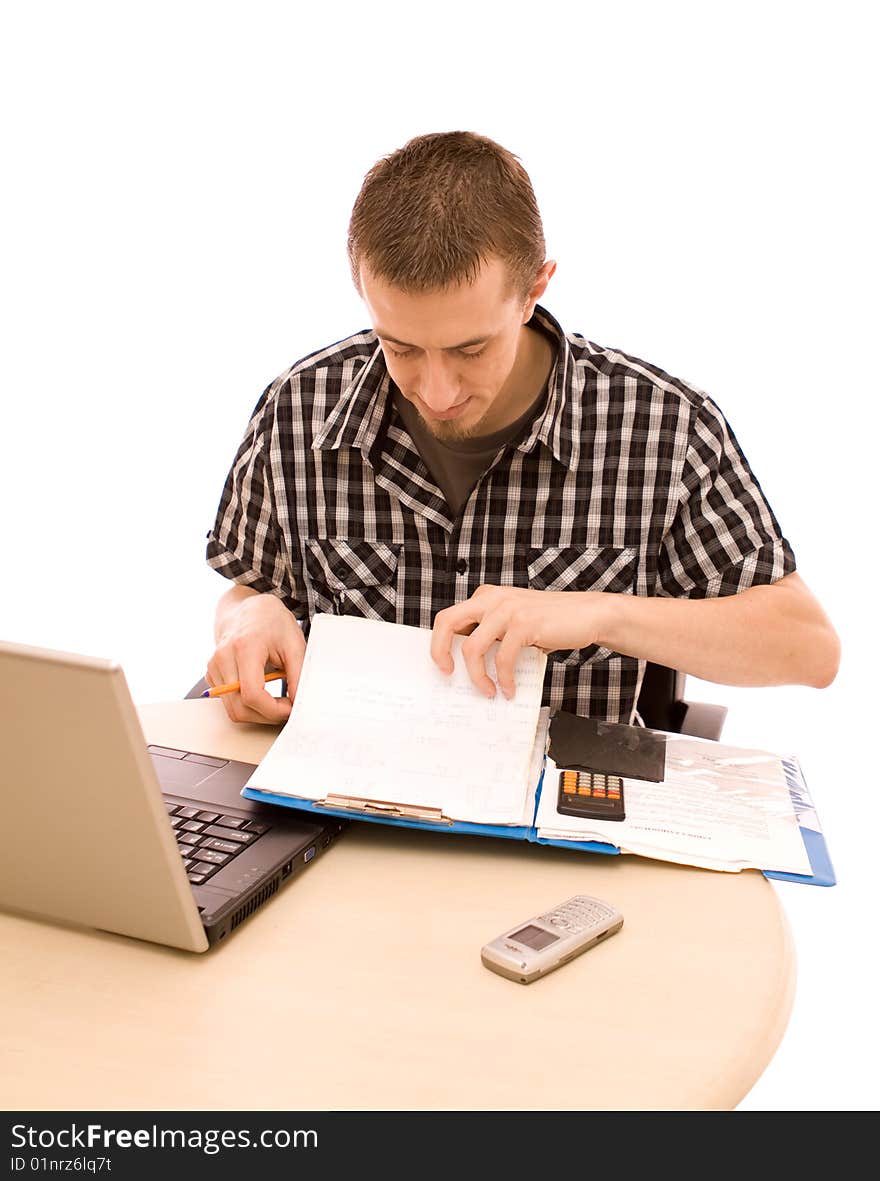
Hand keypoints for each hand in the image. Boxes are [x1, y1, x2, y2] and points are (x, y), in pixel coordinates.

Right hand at [207, 591, 305, 724]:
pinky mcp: (211, 674)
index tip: (291, 708)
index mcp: (245, 647)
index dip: (273, 710)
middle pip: (239, 708)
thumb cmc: (272, 622)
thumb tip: (299, 703)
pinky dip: (247, 706)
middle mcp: (223, 658)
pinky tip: (263, 694)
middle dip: (266, 716)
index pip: (252, 694)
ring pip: (232, 710)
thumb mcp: (294, 644)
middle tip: (287, 708)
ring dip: (257, 714)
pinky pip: (228, 702)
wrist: (249, 609)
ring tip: (277, 701)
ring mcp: (214, 667)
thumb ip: (298, 675)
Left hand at [430, 585, 606, 698]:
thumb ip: (494, 634)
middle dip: (439, 651)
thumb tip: (472, 666)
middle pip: (447, 622)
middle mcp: (492, 599)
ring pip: (472, 648)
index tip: (443, 666)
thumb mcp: (515, 622)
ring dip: (477, 676)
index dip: (439, 643)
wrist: (589, 614)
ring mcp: (507, 609)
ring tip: (488, 692)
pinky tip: (509, 689)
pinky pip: (502, 659)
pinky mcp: (524, 624)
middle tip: (447, 674)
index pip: (449, 617)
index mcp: (486, 597)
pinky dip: (503, 679)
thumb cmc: (551, 623)